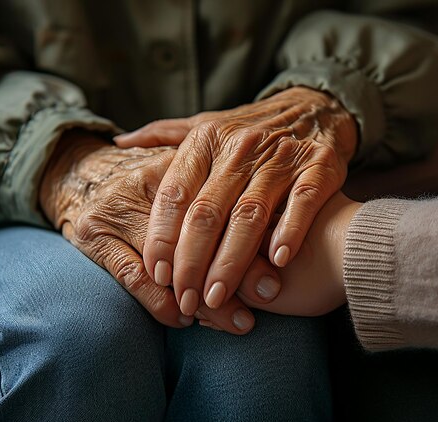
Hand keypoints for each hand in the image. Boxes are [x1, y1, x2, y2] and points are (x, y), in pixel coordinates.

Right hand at [39, 130, 260, 333]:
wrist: (80, 173)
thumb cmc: (149, 182)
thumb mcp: (185, 172)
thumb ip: (222, 192)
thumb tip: (277, 233)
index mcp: (181, 157)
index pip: (224, 203)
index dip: (253, 237)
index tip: (278, 268)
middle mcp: (150, 177)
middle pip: (201, 232)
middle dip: (238, 272)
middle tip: (267, 300)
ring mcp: (118, 205)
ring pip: (171, 260)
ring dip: (206, 300)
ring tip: (236, 321)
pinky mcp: (93, 232)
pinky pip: (132, 275)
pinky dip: (160, 302)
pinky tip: (182, 318)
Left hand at [114, 86, 357, 316]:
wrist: (316, 106)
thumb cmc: (251, 127)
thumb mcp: (206, 124)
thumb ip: (163, 136)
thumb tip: (118, 142)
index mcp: (207, 139)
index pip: (175, 194)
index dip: (163, 237)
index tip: (157, 274)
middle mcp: (240, 146)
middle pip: (207, 212)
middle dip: (191, 262)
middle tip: (184, 299)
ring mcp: (281, 156)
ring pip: (249, 215)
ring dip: (231, 261)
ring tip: (216, 298)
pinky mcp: (319, 165)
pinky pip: (301, 201)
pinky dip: (289, 231)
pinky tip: (277, 262)